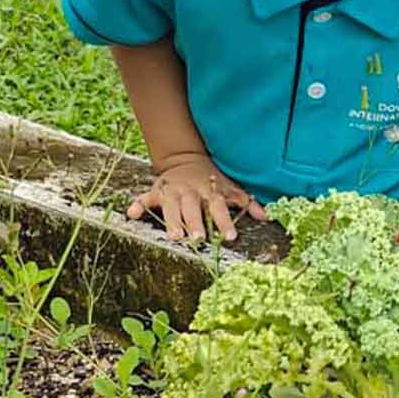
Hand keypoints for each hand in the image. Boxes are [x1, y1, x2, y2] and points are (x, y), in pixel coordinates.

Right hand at [126, 154, 265, 242]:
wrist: (185, 158)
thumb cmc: (210, 180)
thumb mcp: (229, 187)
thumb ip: (245, 202)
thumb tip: (266, 216)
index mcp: (209, 192)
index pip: (219, 207)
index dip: (225, 221)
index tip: (231, 237)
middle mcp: (190, 192)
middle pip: (193, 208)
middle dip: (196, 222)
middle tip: (198, 239)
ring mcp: (172, 191)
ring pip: (171, 206)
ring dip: (171, 220)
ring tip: (174, 236)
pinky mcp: (156, 191)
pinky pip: (145, 198)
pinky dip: (138, 205)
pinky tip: (132, 214)